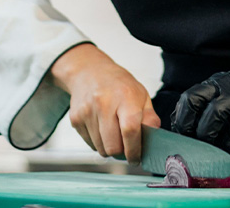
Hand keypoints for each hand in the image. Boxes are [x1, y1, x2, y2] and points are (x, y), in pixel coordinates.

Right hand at [51, 44, 161, 163]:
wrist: (89, 71)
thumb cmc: (118, 85)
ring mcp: (87, 111)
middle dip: (122, 152)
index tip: (136, 158)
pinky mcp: (75, 119)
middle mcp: (104, 103)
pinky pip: (90, 144)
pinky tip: (102, 128)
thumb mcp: (141, 95)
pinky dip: (98, 142)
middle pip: (113, 146)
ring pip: (101, 149)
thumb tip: (154, 139)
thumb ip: (149, 118)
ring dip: (110, 148)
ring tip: (113, 133)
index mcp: (125, 97)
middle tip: (126, 147)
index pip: (130, 130)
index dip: (134, 150)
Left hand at [171, 55, 229, 154]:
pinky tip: (228, 154)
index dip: (180, 118)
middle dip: (186, 125)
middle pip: (193, 101)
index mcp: (217, 82)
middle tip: (187, 144)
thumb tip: (195, 130)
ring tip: (206, 151)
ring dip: (206, 136)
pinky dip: (229, 145)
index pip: (188, 97)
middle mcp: (225, 84)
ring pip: (212, 115)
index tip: (179, 135)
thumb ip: (215, 105)